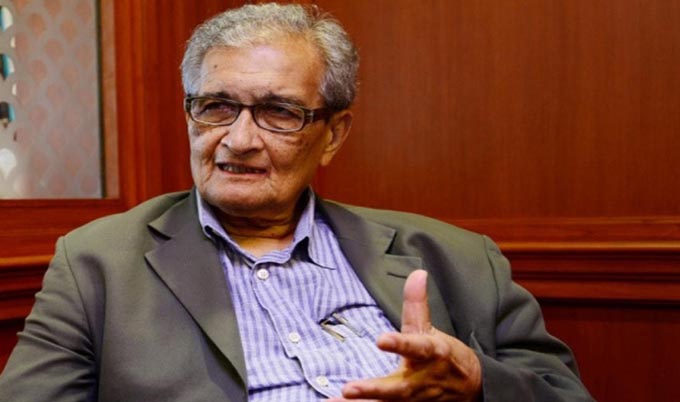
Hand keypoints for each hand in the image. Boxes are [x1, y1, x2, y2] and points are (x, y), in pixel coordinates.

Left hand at [327, 270, 481, 401]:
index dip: (400, 344)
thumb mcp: (431, 329)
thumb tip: (417, 273)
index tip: (381, 340)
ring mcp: (415, 400)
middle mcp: (422, 381)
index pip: (416, 347)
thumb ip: (417, 303)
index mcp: (430, 354)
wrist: (471, 387)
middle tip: (349, 388)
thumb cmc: (444, 355)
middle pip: (399, 388)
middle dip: (374, 390)